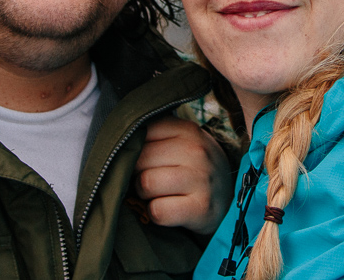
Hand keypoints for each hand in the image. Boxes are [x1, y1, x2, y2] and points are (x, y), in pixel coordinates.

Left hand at [133, 116, 234, 234]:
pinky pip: (158, 211)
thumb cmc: (193, 168)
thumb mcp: (182, 142)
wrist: (228, 199)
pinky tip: (168, 209)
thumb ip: (155, 135)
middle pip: (139, 160)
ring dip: (145, 194)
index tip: (143, 159)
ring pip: (146, 184)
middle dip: (138, 174)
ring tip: (159, 194)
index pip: (141, 133)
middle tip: (152, 180)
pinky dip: (156, 214)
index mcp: (187, 130)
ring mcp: (200, 179)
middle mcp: (196, 151)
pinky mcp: (201, 208)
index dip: (134, 150)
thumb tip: (116, 138)